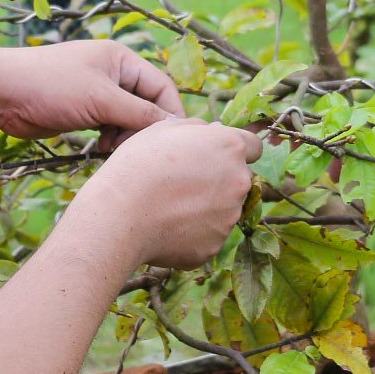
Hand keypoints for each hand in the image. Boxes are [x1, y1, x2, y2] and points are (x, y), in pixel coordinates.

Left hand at [0, 39, 184, 146]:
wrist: (1, 94)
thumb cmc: (51, 86)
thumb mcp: (101, 99)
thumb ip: (139, 114)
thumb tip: (174, 127)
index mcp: (122, 59)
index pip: (162, 86)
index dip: (171, 114)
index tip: (173, 142)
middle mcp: (113, 74)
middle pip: (146, 105)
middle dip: (144, 129)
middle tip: (135, 150)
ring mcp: (97, 93)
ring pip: (128, 119)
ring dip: (126, 137)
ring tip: (112, 150)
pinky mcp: (83, 111)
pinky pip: (109, 127)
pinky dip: (111, 140)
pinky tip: (101, 150)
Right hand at [69, 118, 262, 269]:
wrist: (121, 214)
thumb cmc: (138, 164)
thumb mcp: (163, 128)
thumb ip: (198, 128)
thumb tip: (213, 131)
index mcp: (230, 147)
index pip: (253, 147)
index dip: (234, 151)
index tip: (216, 156)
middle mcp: (239, 181)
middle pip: (237, 180)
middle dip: (217, 180)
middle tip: (181, 183)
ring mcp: (229, 217)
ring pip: (223, 210)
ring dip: (205, 207)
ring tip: (167, 206)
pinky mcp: (215, 246)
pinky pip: (207, 235)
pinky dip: (191, 232)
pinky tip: (165, 226)